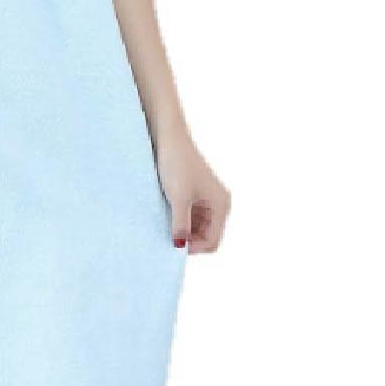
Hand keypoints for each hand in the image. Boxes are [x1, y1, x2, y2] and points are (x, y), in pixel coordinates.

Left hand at [154, 127, 230, 253]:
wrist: (168, 137)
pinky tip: (164, 217)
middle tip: (165, 238)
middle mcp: (218, 204)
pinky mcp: (193, 194)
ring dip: (182, 230)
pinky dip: (178, 219)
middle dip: (188, 240)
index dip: (194, 247)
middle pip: (205, 236)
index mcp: (221, 205)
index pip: (213, 241)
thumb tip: (179, 246)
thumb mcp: (178, 198)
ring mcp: (206, 199)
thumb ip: (180, 224)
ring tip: (163, 226)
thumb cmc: (176, 164)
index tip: (172, 245)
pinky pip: (189, 216)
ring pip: (196, 227)